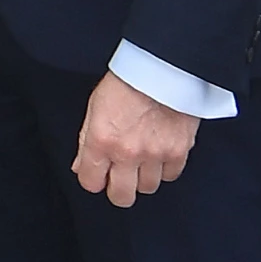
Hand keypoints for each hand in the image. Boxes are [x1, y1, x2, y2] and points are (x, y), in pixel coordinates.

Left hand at [73, 71, 198, 206]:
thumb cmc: (127, 80)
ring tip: (142, 159)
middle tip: (120, 178)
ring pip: (147, 188)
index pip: (91, 183)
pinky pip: (170, 175)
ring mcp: (155, 154)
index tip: (98, 174)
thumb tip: (81, 166)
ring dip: (143, 177)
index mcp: (102, 139)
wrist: (162, 65)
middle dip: (118, 190)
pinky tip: (159, 153)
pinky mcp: (179, 150)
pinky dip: (164, 168)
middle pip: (121, 196)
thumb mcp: (95, 106)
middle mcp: (127, 152)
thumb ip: (87, 141)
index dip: (93, 180)